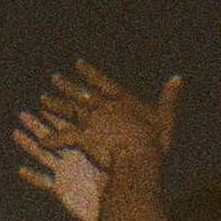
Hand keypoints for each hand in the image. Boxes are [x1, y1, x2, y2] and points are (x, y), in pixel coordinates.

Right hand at [13, 109, 104, 220]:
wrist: (115, 209)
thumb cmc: (119, 183)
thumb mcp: (114, 160)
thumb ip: (111, 147)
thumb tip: (115, 131)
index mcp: (86, 147)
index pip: (67, 125)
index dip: (55, 114)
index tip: (43, 101)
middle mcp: (73, 157)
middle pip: (51, 138)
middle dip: (36, 125)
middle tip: (22, 114)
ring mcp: (65, 173)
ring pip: (43, 155)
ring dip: (28, 145)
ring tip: (15, 133)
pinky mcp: (60, 190)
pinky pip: (43, 182)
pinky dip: (32, 177)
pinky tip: (21, 170)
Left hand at [34, 60, 180, 169]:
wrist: (140, 156)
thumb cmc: (154, 141)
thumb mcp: (165, 117)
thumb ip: (169, 97)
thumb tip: (178, 77)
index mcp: (119, 100)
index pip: (101, 82)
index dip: (89, 73)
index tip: (77, 64)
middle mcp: (102, 106)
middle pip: (80, 93)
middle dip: (67, 85)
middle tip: (55, 78)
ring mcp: (91, 121)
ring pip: (68, 110)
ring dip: (55, 105)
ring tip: (42, 100)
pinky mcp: (83, 137)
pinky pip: (64, 137)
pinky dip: (54, 139)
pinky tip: (43, 141)